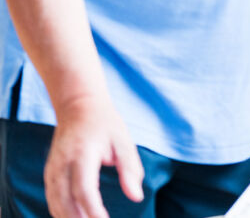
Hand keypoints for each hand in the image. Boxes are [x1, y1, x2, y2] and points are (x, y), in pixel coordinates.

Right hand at [45, 97, 143, 217]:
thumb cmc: (105, 123)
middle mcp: (62, 164)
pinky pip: (52, 198)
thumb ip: (130, 169)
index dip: (93, 210)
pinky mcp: (49, 173)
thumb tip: (136, 196)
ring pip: (55, 203)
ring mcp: (52, 169)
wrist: (78, 105)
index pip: (84, 190)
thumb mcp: (123, 140)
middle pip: (65, 202)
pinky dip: (61, 212)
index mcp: (82, 154)